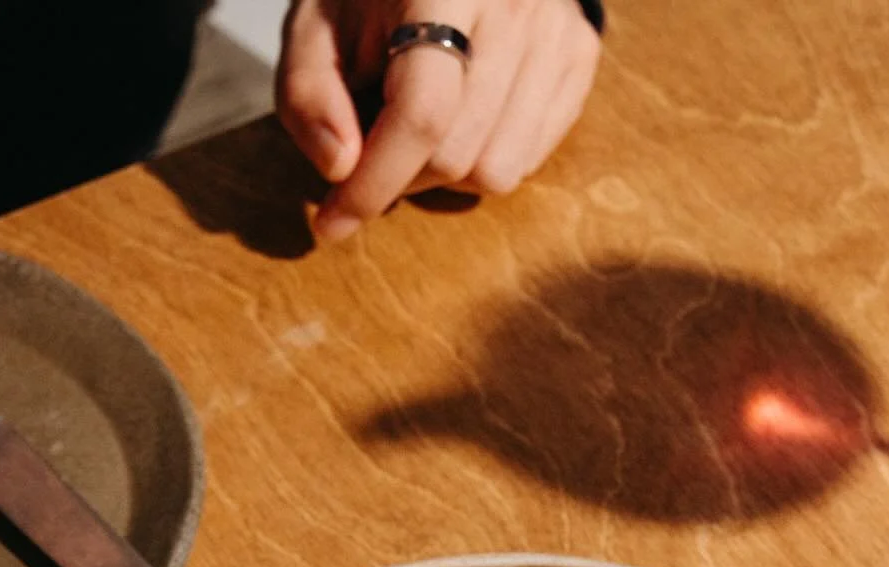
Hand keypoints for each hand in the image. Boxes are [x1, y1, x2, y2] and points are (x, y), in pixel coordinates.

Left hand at [276, 0, 601, 241]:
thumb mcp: (315, 27)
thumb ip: (308, 94)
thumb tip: (341, 168)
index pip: (421, 114)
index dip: (374, 182)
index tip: (332, 223)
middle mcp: (511, 4)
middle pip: (457, 154)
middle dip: (404, 175)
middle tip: (377, 149)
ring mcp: (554, 30)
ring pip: (498, 169)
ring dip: (447, 175)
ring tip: (423, 132)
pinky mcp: (579, 54)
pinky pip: (531, 157)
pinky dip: (487, 158)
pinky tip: (464, 120)